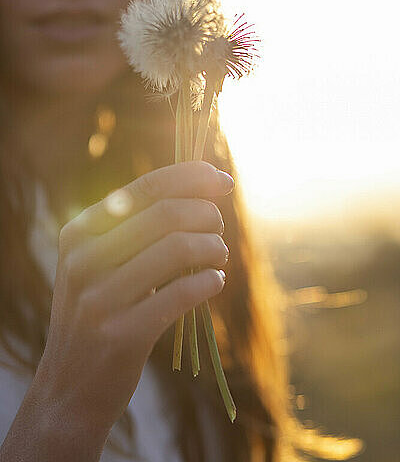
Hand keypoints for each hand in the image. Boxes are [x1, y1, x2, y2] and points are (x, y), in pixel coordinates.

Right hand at [35, 161, 232, 439]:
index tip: (224, 180)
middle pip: (166, 214)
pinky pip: (183, 293)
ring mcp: (99, 298)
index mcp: (80, 232)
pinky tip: (215, 282)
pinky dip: (209, 281)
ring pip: (178, 248)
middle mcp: (84, 259)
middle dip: (207, 215)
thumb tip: (203, 189)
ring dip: (213, 247)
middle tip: (218, 229)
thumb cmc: (101, 314)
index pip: (145, 187)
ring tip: (219, 256)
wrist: (70, 388)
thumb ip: (137, 228)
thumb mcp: (101, 264)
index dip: (192, 177)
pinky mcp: (121, 334)